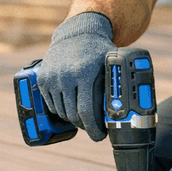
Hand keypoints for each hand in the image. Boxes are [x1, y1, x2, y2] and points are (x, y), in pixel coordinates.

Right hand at [36, 11, 112, 140]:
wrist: (76, 33)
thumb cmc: (97, 49)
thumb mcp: (111, 62)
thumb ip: (117, 81)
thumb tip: (128, 106)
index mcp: (84, 73)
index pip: (85, 110)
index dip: (92, 128)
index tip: (99, 136)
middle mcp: (65, 76)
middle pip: (72, 114)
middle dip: (84, 126)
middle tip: (92, 128)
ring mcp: (52, 77)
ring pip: (61, 112)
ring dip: (72, 119)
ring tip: (82, 118)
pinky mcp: (43, 79)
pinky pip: (51, 104)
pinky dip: (60, 110)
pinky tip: (70, 107)